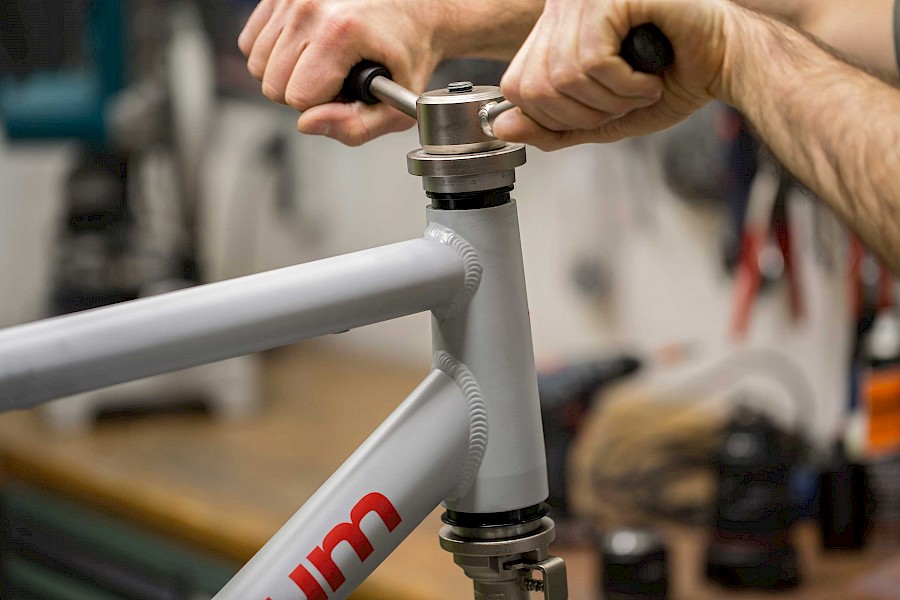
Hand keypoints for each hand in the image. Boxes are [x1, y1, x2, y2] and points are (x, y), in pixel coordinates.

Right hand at [238, 0, 441, 144]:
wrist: (414, 9)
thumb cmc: (407, 53)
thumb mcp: (395, 106)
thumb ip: (355, 127)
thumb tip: (307, 124)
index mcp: (341, 32)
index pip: (297, 98)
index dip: (322, 106)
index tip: (346, 92)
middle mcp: (310, 7)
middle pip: (272, 84)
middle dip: (303, 93)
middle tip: (336, 80)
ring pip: (256, 64)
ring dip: (287, 74)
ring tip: (323, 64)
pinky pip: (250, 41)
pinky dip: (274, 54)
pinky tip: (306, 51)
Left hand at [493, 0, 730, 150]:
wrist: (724, 61)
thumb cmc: (668, 82)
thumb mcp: (599, 119)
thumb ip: (551, 127)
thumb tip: (502, 128)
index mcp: (552, 29)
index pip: (516, 86)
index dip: (553, 117)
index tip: (596, 115)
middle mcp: (562, 6)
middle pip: (535, 86)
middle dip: (583, 114)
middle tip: (622, 105)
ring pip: (564, 76)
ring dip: (610, 101)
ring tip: (640, 90)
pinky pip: (593, 60)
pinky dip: (624, 85)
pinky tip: (648, 79)